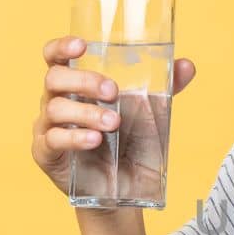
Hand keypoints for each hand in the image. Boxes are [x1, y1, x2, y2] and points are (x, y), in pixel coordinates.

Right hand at [31, 36, 196, 198]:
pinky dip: (74, 137)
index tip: (81, 46)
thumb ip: (167, 88)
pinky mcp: (46, 154)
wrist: (128, 188)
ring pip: (55, 108)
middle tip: (113, 91)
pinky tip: (94, 140)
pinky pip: (52, 139)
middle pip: (54, 78)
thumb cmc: (133, 144)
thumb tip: (187, 65)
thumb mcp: (153, 113)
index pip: (55, 56)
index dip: (62, 47)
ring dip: (87, 112)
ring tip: (113, 123)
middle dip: (85, 81)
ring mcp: (48, 127)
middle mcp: (57, 101)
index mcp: (76, 85)